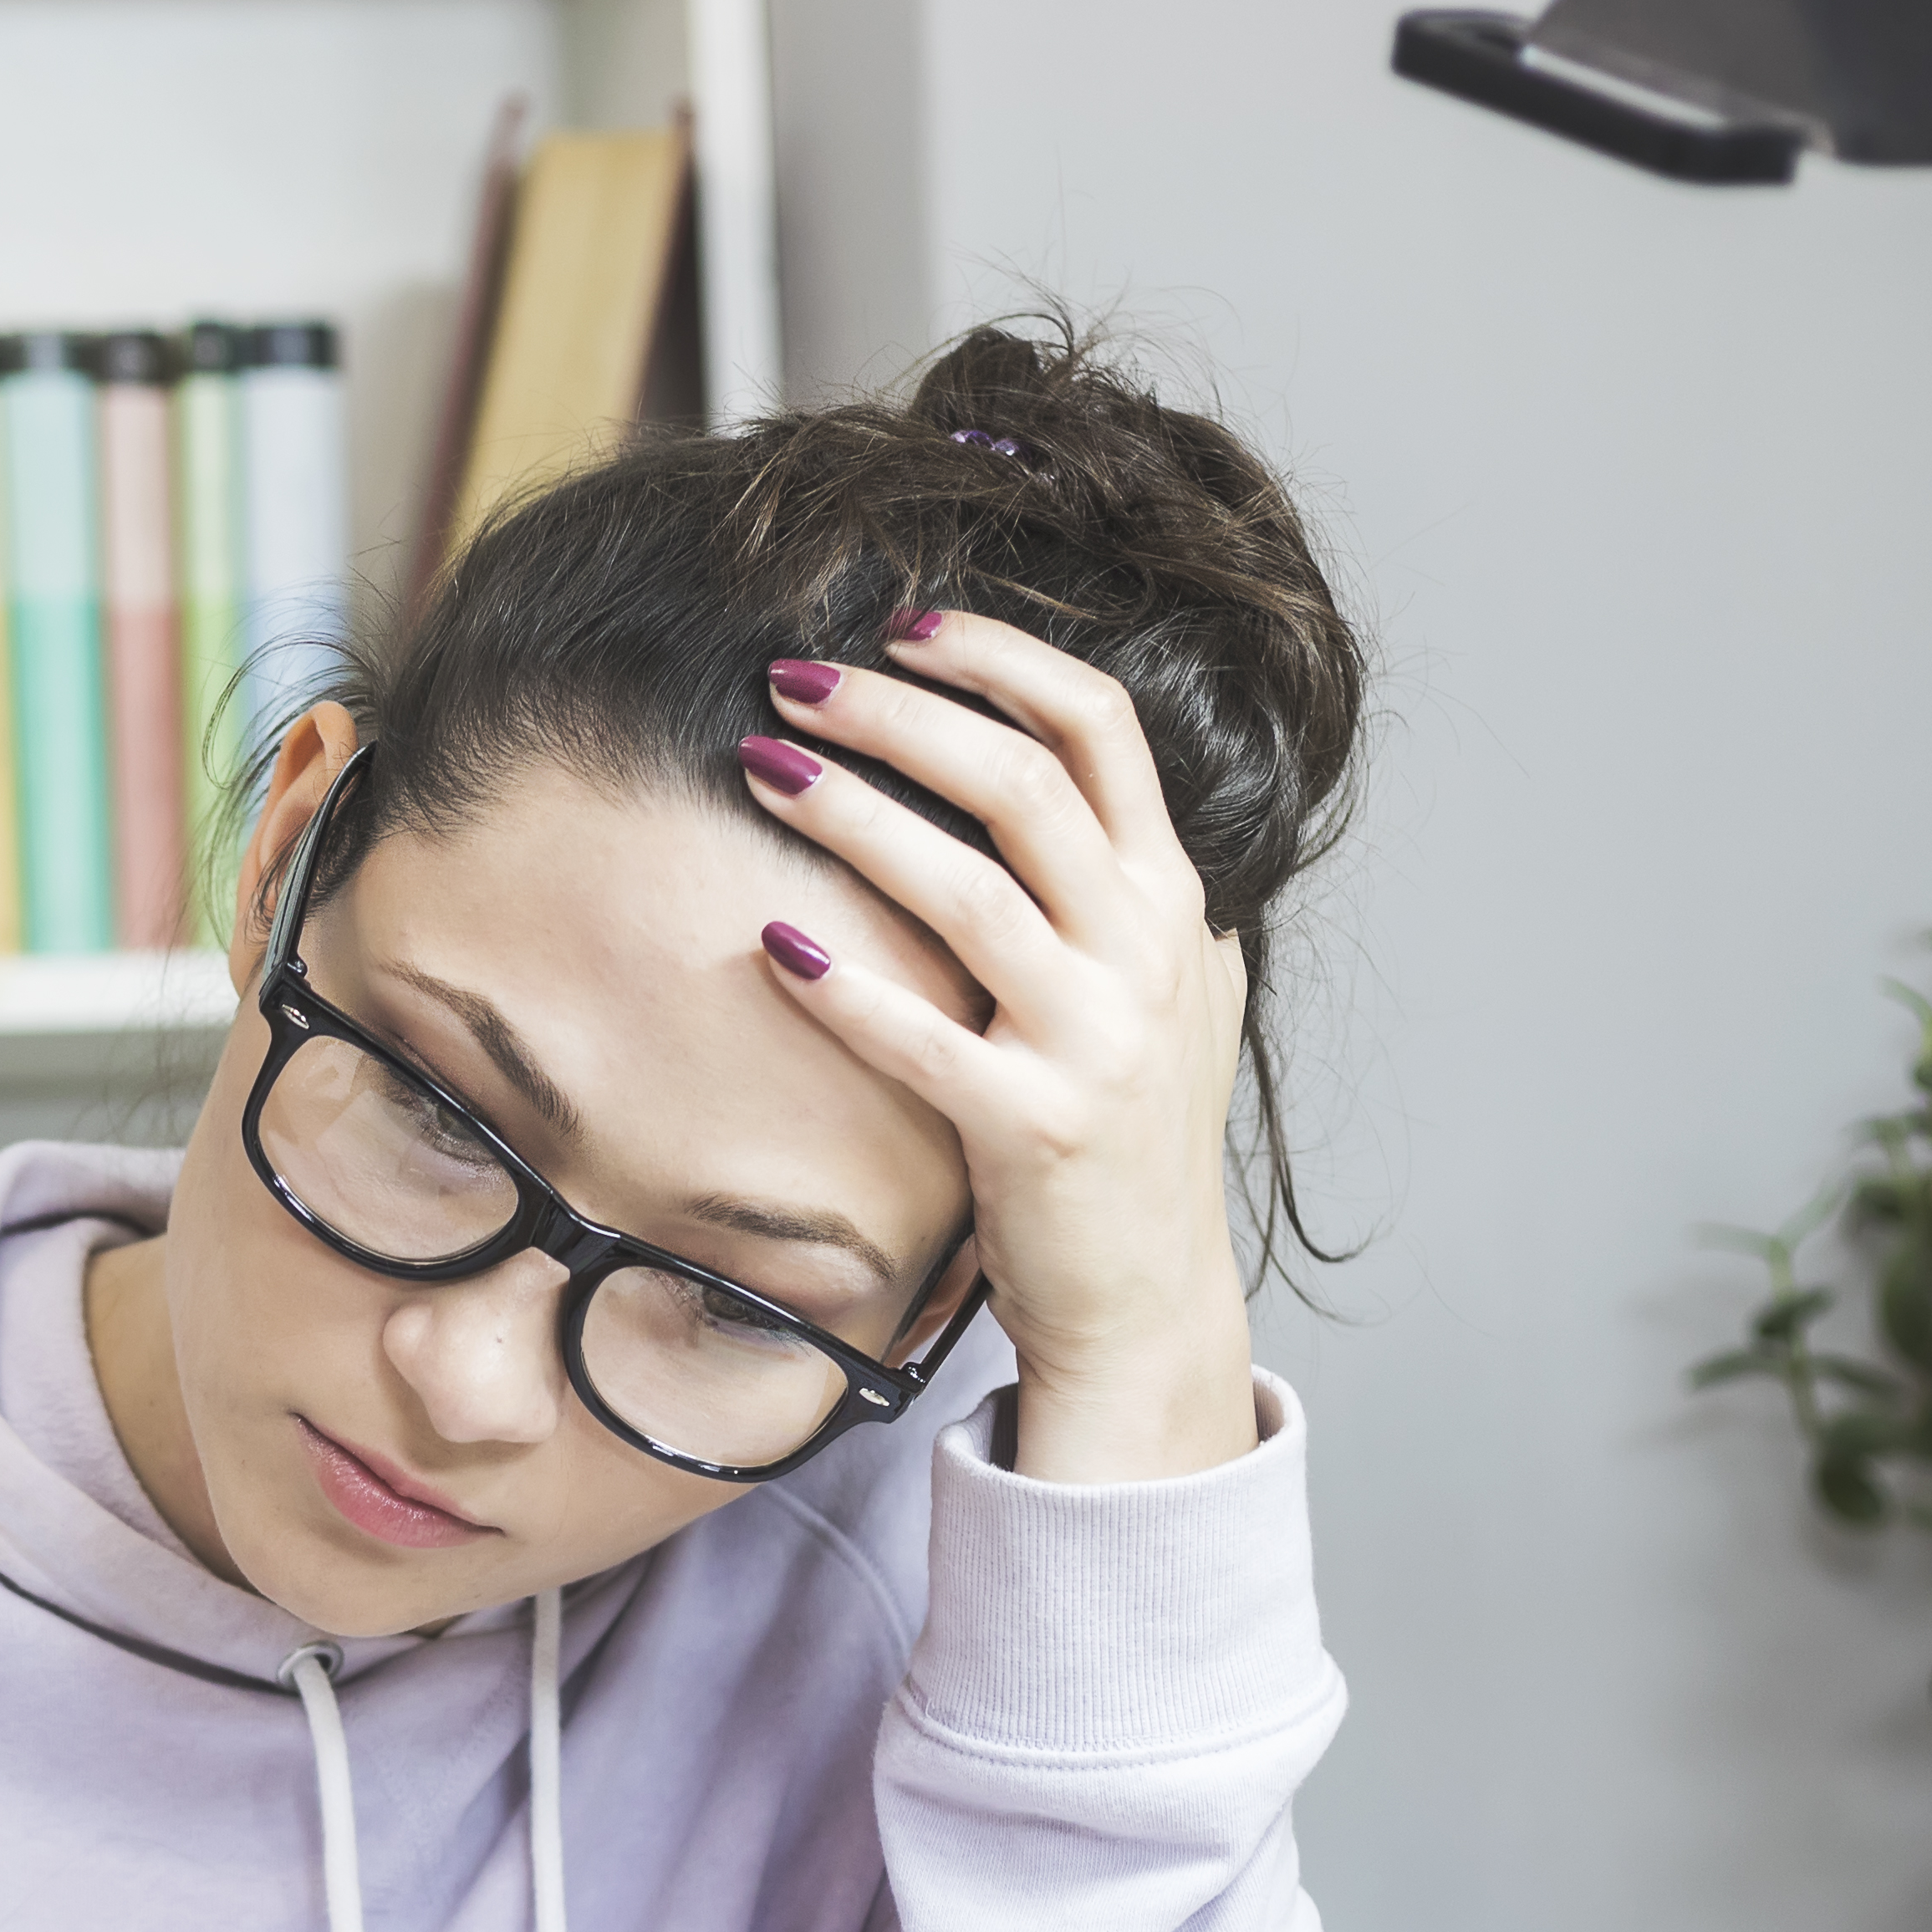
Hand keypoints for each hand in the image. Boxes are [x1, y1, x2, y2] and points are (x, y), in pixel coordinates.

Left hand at [744, 613, 1262, 1485]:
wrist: (1147, 1304)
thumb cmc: (1132, 1145)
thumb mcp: (1171, 998)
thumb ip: (1138, 901)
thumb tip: (1090, 806)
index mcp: (1170, 901)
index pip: (1099, 727)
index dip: (999, 658)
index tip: (905, 627)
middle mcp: (1146, 952)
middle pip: (1022, 779)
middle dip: (899, 711)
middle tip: (792, 680)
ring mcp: (1096, 1040)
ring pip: (970, 887)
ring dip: (854, 812)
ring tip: (760, 766)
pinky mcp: (1034, 1129)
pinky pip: (923, 1037)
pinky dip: (843, 985)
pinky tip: (770, 940)